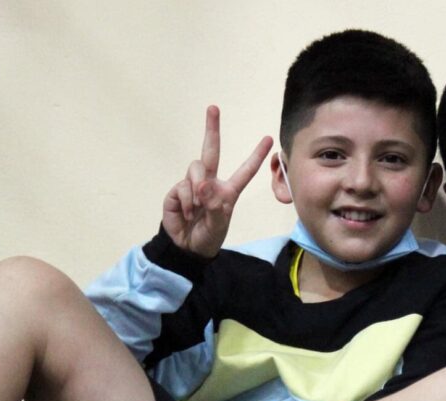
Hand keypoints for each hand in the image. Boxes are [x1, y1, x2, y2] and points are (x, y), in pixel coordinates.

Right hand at [163, 106, 272, 257]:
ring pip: (196, 169)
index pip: (245, 170)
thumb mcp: (219, 224)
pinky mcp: (177, 191)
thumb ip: (215, 206)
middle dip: (212, 129)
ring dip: (197, 188)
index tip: (268, 139)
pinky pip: (183, 186)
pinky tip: (187, 213)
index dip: (256, 155)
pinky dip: (187, 200)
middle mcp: (210, 183)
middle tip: (213, 108)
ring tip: (197, 209)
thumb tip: (204, 185)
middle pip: (211, 151)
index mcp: (228, 190)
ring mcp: (192, 185)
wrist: (187, 248)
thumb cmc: (208, 235)